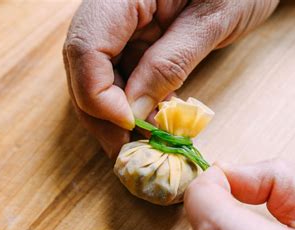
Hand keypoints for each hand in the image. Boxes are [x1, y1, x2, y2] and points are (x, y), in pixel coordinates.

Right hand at [63, 0, 278, 156]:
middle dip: (102, 114)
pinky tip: (153, 120)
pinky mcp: (133, 39)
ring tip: (145, 141)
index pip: (86, 48)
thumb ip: (169, 63)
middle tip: (128, 150)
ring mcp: (120, 24)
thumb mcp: (211, 21)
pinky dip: (133, 103)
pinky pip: (121, 76)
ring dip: (117, 114)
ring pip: (98, 77)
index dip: (99, 94)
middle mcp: (110, 8)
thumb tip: (133, 113)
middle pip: (83, 67)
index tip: (130, 124)